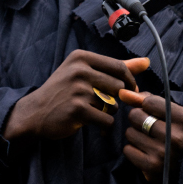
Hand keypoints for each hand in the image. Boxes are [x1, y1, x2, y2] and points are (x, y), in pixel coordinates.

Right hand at [3, 51, 148, 139]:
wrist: (35, 112)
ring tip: (95, 113)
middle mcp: (79, 70)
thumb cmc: (63, 91)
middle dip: (117, 100)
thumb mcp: (84, 72)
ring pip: (114, 104)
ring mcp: (78, 90)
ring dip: (109, 112)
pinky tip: (93, 124)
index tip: (126, 92)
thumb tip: (147, 61)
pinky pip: (107, 119)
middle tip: (105, 105)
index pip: (119, 67)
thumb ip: (116, 67)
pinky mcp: (77, 110)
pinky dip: (104, 126)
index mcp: (82, 57)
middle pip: (119, 87)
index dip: (128, 82)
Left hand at [119, 89, 182, 181]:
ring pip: (129, 133)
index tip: (156, 114)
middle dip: (138, 119)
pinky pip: (128, 150)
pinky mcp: (152, 167)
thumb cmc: (178, 135)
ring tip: (150, 141)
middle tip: (150, 128)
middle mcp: (176, 136)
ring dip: (135, 135)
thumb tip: (123, 93)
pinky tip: (146, 153)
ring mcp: (164, 153)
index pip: (149, 101)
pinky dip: (133, 150)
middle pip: (136, 115)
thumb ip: (147, 100)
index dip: (147, 106)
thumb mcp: (172, 114)